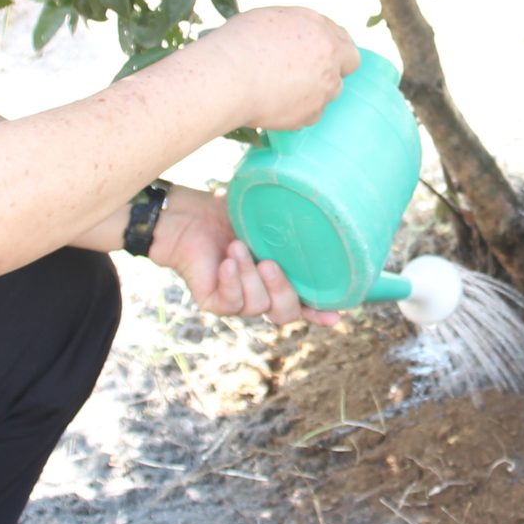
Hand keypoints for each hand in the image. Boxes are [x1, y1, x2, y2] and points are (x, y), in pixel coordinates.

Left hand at [147, 186, 338, 326]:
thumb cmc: (229, 212)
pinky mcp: (215, 303)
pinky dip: (232, 281)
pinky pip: (232, 303)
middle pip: (285, 314)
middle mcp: (262, 294)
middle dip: (283, 292)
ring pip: (258, 306)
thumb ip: (293, 224)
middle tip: (270, 264)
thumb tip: (323, 207)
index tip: (335, 316)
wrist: (188, 215)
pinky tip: (227, 262)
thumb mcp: (268, 217)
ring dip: (249, 275)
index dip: (322, 312)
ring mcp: (238, 302)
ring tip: (236, 246)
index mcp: (280, 278)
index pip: (307, 303)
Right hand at [199, 7, 359, 130]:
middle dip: (332, 69)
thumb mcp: (271, 19)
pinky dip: (297, 111)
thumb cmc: (239, 43)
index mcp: (320, 29)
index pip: (343, 40)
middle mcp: (329, 58)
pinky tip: (274, 104)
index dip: (332, 48)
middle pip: (346, 67)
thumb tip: (303, 37)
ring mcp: (323, 89)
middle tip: (309, 73)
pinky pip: (310, 114)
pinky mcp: (311, 115)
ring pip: (328, 93)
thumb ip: (297, 27)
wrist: (226, 76)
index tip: (321, 54)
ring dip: (313, 92)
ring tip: (280, 88)